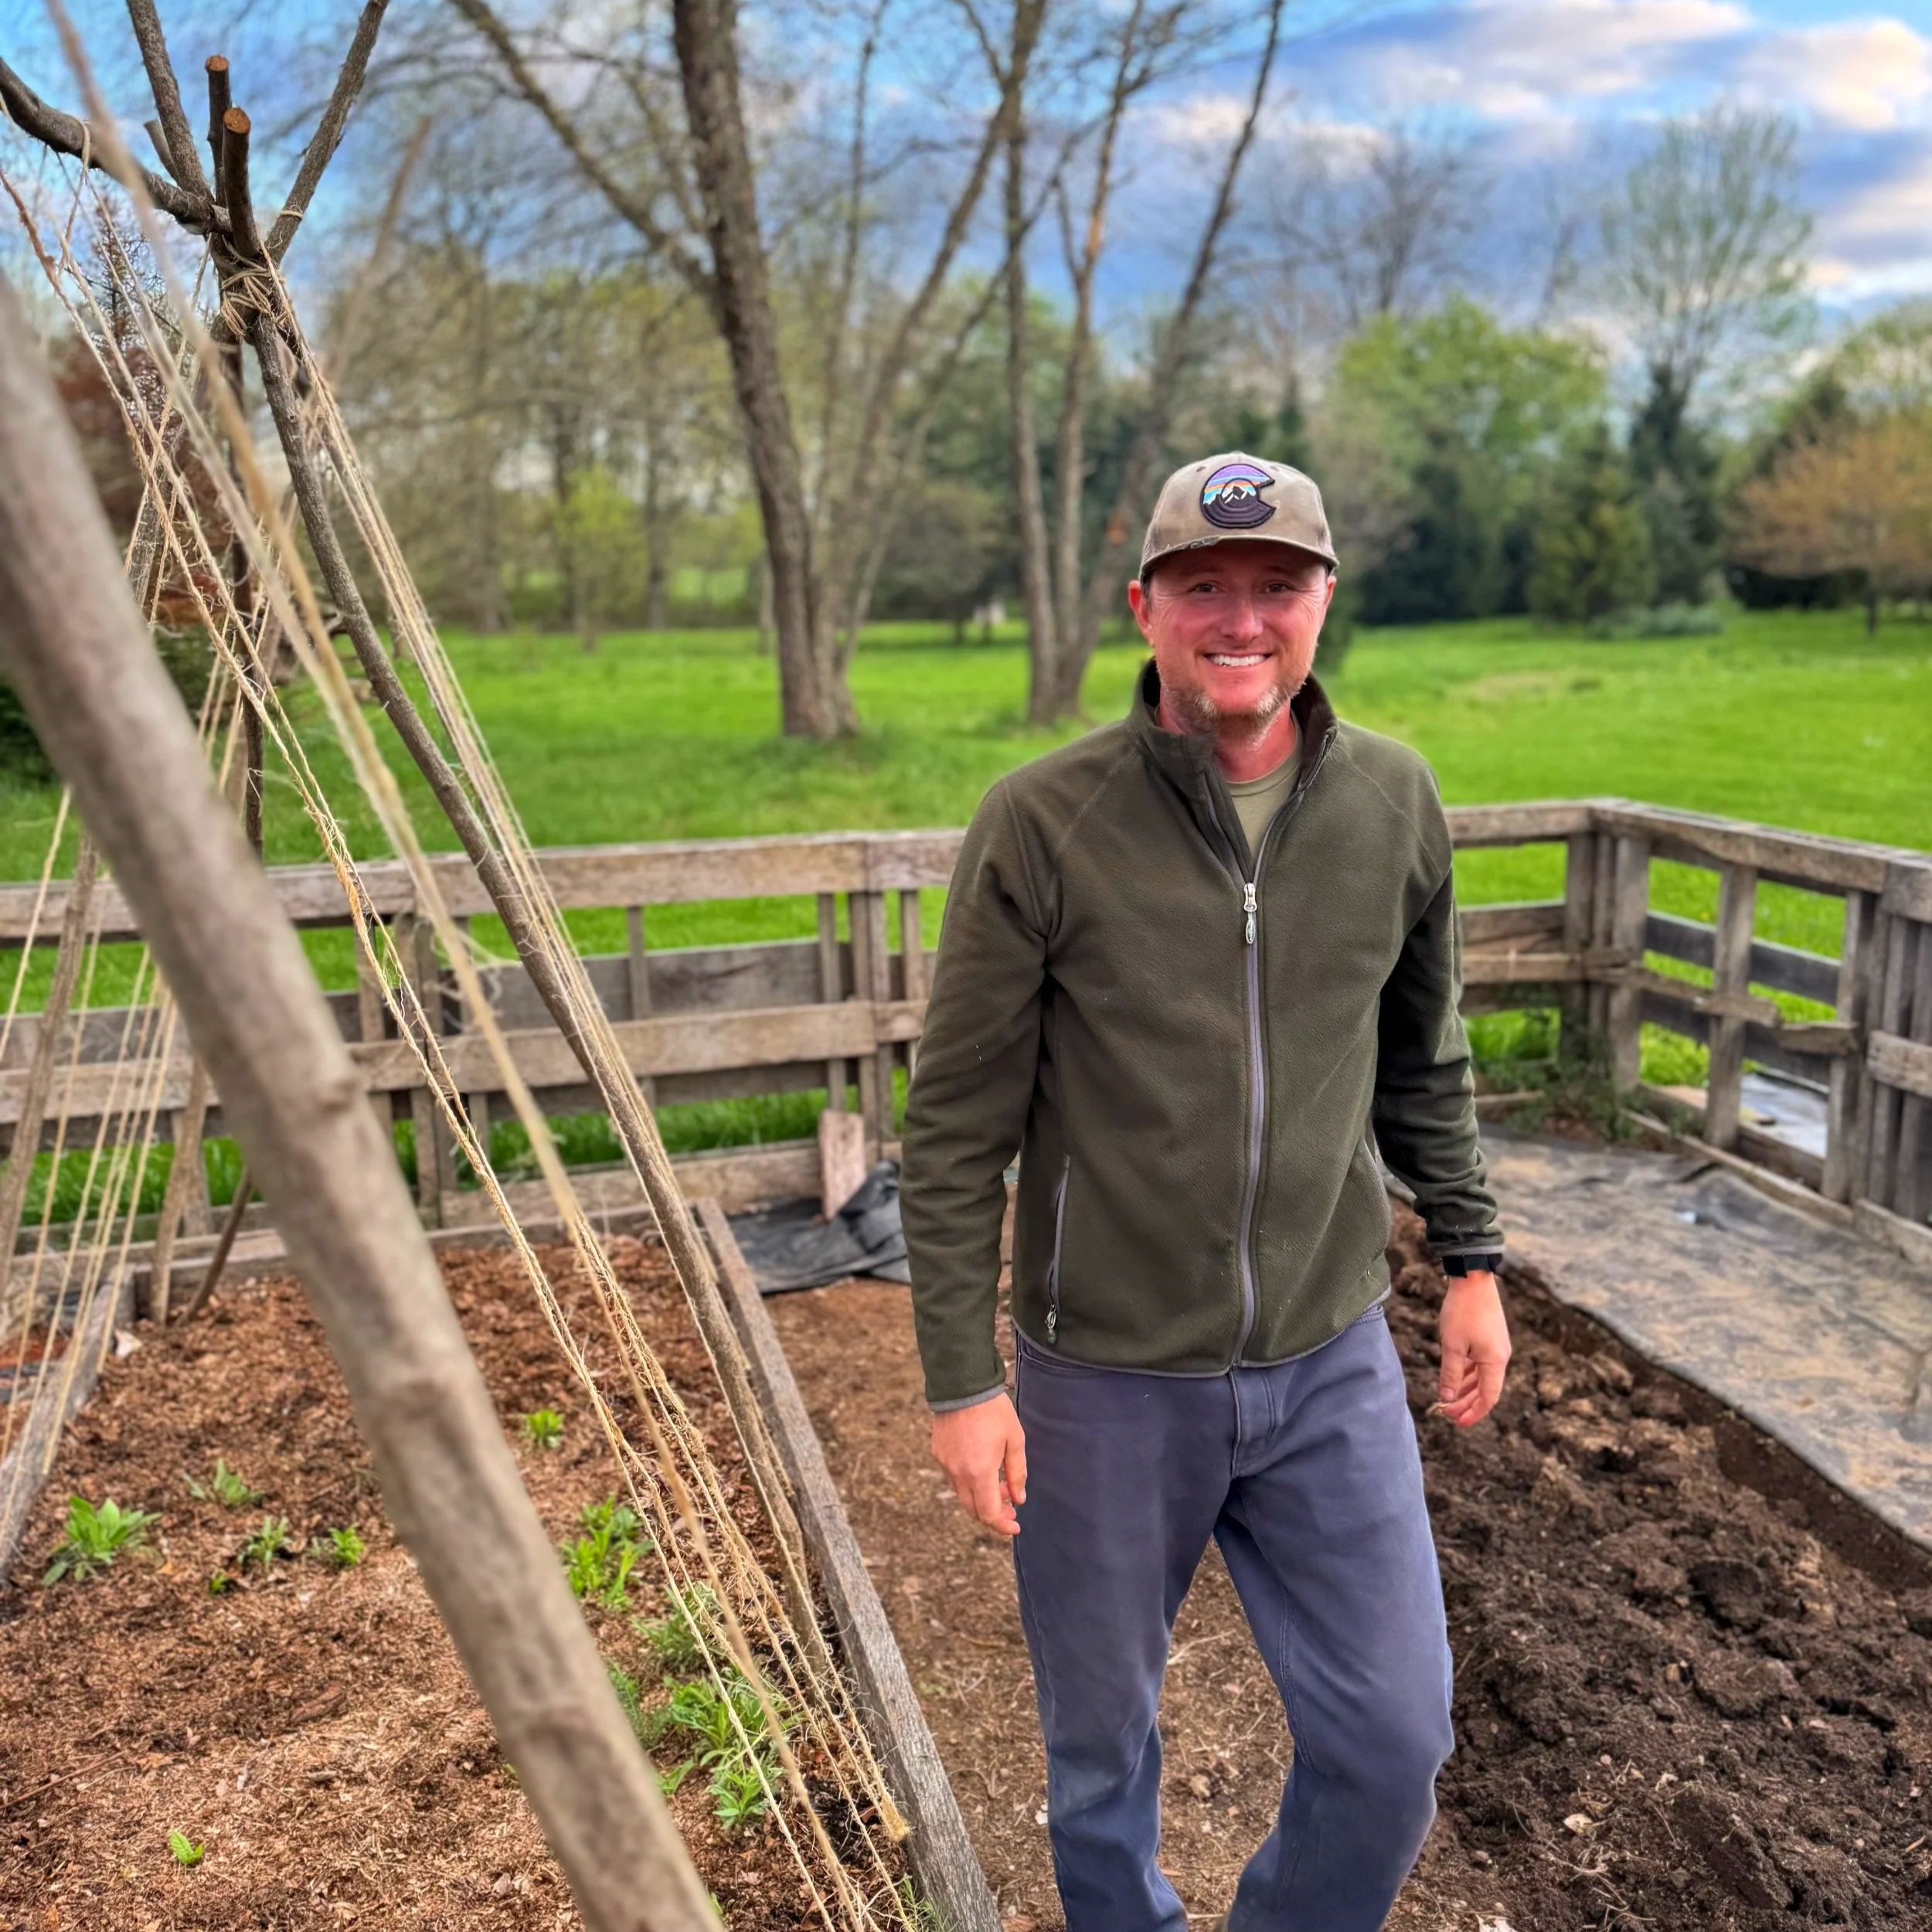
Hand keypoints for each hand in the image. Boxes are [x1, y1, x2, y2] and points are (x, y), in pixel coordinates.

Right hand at [930, 1392, 1026, 1536]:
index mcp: (979, 1472)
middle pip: (973, 1510)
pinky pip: (953, 1478)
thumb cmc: (992, 1410)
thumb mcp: (1014, 1440)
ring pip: (962, 1495)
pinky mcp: (938, 1453)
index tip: (1015, 1525)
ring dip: (980, 1497)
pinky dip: (968, 1482)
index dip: (1002, 1525)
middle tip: (1010, 1506)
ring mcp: (945, 1464)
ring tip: (999, 1483)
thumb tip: (1018, 1498)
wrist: (962, 1385)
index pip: (988, 1514)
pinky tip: (981, 1467)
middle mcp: (958, 1473)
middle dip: (993, 1513)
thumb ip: (1016, 1473)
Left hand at [1435, 1271, 1510, 1427]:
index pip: (1488, 1398)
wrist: (1473, 1278)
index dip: (1474, 1413)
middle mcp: (1500, 1357)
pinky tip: (1454, 1380)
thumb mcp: (1452, 1345)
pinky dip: (1467, 1374)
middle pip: (1485, 1389)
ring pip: (1481, 1377)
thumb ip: (1450, 1374)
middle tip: (1447, 1415)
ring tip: (1448, 1400)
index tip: (1457, 1423)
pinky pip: (1479, 1363)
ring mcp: (1495, 1347)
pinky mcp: (1489, 1338)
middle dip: (1466, 1404)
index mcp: (1495, 1362)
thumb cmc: (1462, 1311)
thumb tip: (1447, 1399)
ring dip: (1466, 1389)